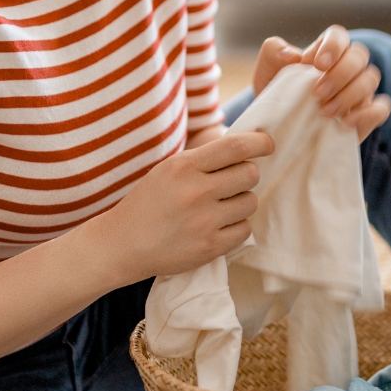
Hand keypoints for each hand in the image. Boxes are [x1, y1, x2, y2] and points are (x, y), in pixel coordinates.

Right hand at [105, 131, 273, 279]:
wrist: (123, 244)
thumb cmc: (149, 201)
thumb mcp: (169, 169)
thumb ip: (205, 159)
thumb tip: (247, 148)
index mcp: (184, 166)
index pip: (236, 146)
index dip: (260, 142)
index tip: (268, 144)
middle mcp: (196, 191)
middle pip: (250, 174)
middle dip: (246, 175)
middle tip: (231, 183)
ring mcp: (204, 221)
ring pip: (251, 202)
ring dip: (242, 202)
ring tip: (222, 206)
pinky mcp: (209, 248)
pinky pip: (244, 230)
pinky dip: (236, 226)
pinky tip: (219, 225)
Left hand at [252, 25, 390, 141]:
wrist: (279, 129)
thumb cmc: (276, 94)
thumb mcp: (266, 71)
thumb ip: (273, 53)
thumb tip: (291, 54)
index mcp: (325, 51)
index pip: (339, 35)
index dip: (333, 46)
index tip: (317, 64)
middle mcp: (346, 67)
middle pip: (359, 55)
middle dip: (340, 74)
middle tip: (317, 93)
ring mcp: (359, 91)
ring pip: (371, 78)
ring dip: (350, 94)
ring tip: (325, 111)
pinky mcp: (365, 115)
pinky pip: (381, 108)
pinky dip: (367, 113)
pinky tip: (346, 122)